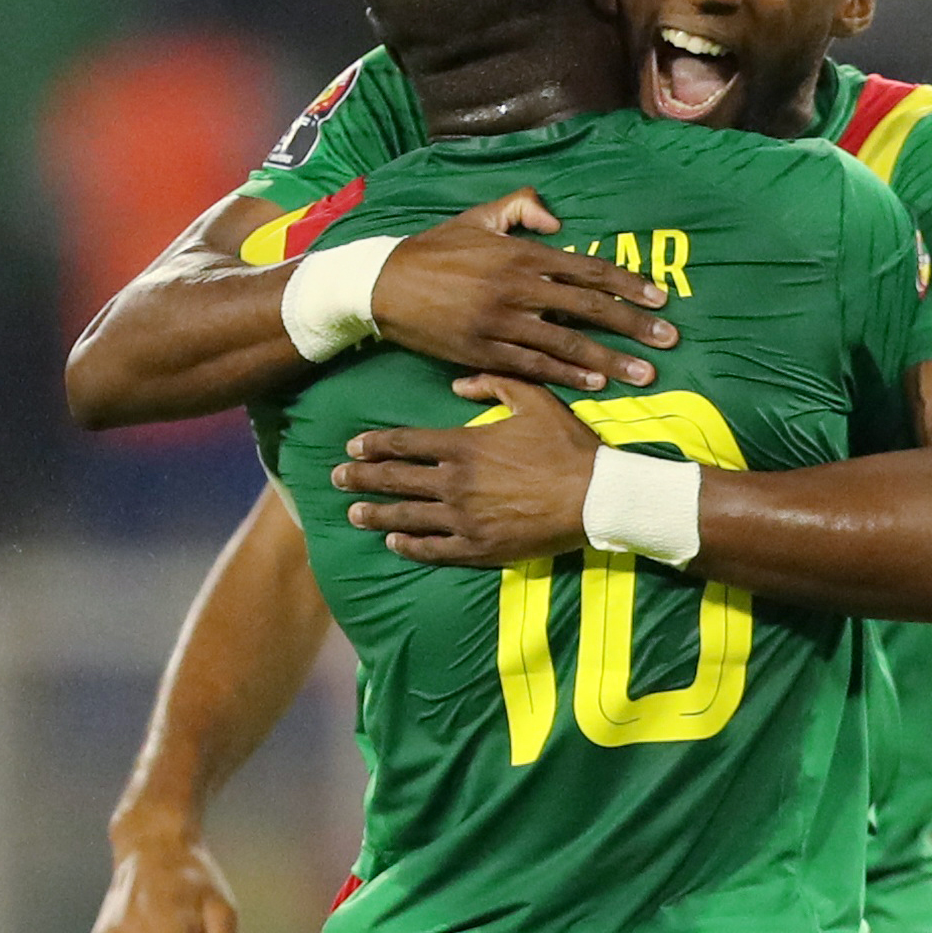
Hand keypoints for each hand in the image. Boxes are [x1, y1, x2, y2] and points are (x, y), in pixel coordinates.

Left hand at [332, 374, 598, 565]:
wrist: (595, 496)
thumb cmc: (567, 446)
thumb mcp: (533, 399)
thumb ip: (493, 384)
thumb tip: (457, 383)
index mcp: (463, 445)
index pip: (404, 444)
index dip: (374, 446)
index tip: (352, 448)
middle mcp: (454, 482)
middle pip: (394, 480)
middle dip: (360, 478)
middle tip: (336, 478)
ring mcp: (464, 518)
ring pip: (407, 516)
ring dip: (376, 515)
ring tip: (354, 514)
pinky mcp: (479, 547)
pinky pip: (434, 549)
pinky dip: (410, 546)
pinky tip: (395, 542)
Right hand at [370, 190, 676, 389]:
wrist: (383, 285)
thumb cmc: (433, 249)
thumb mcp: (477, 217)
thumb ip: (520, 207)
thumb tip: (557, 219)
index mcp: (522, 254)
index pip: (587, 270)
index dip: (628, 284)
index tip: (660, 299)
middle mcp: (518, 289)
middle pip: (588, 309)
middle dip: (634, 326)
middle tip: (669, 340)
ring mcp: (502, 323)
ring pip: (567, 343)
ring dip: (609, 360)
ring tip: (644, 373)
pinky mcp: (484, 352)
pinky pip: (534, 366)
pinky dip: (567, 375)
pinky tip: (595, 384)